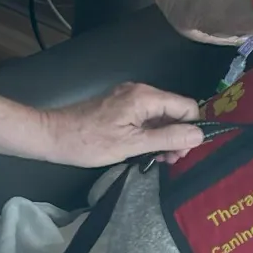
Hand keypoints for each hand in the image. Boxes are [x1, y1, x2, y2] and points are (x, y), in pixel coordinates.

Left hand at [44, 82, 204, 167]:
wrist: (52, 136)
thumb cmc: (90, 142)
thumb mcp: (131, 144)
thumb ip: (167, 138)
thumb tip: (199, 135)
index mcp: (145, 97)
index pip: (187, 106)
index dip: (191, 129)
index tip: (182, 152)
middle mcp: (140, 92)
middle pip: (174, 111)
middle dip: (177, 135)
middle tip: (169, 160)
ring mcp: (129, 98)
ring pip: (160, 116)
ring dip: (164, 137)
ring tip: (157, 159)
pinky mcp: (120, 107)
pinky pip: (146, 118)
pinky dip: (150, 134)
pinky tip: (145, 151)